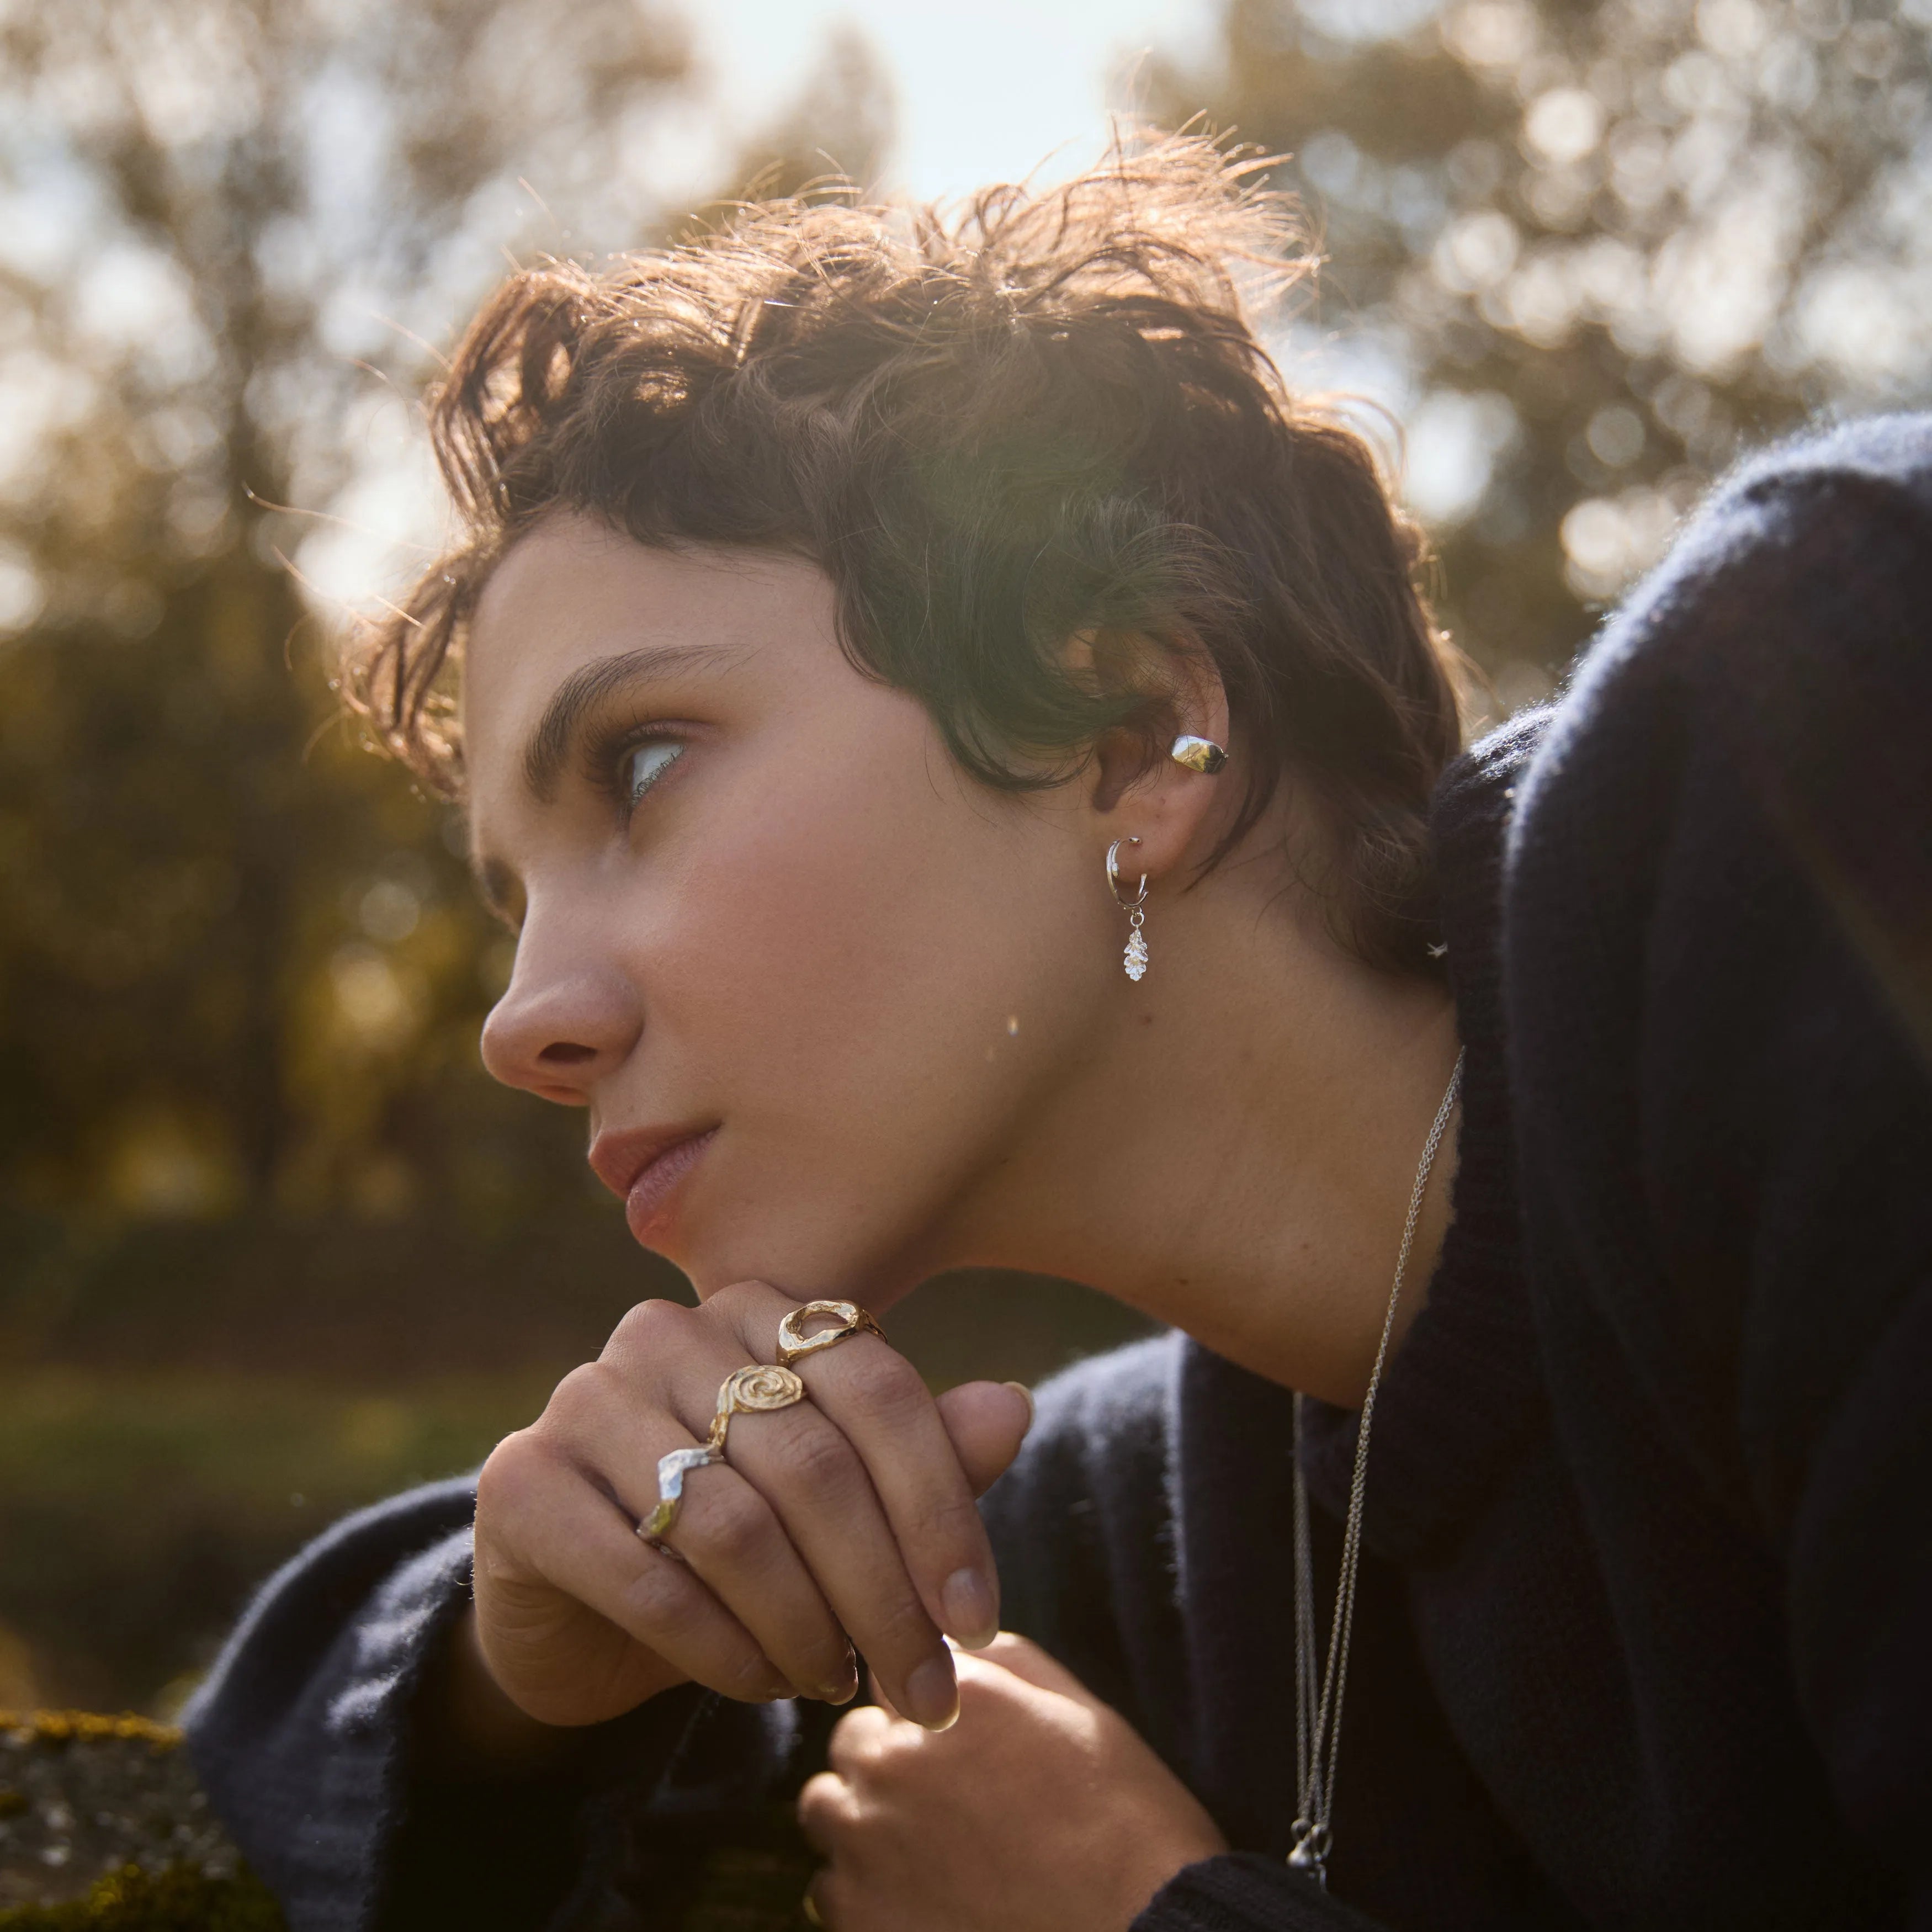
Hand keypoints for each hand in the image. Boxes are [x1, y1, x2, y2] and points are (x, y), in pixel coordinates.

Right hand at [458, 1282, 1033, 1745]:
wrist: (578, 1608)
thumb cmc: (732, 1542)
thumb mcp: (837, 1507)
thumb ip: (920, 1457)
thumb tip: (1017, 1406)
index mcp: (756, 1314)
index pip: (878, 1393)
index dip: (942, 1512)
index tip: (980, 1623)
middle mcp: (666, 1332)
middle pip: (814, 1465)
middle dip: (884, 1597)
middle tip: (926, 1691)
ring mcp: (584, 1399)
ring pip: (734, 1525)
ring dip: (806, 1627)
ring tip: (836, 1684)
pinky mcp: (519, 1482)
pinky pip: (646, 1577)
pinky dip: (721, 1649)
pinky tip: (760, 1684)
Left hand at [797, 1633, 1228, 1931]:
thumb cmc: (1122, 1824)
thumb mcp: (1079, 1711)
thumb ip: (1006, 1663)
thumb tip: (955, 1649)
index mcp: (949, 1700)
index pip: (893, 1673)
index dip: (921, 1707)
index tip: (950, 1739)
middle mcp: (895, 1763)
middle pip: (853, 1742)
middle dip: (886, 1760)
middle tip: (943, 1799)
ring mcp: (869, 1846)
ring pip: (828, 1811)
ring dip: (863, 1822)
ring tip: (926, 1851)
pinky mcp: (862, 1920)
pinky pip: (827, 1889)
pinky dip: (862, 1893)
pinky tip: (920, 1899)